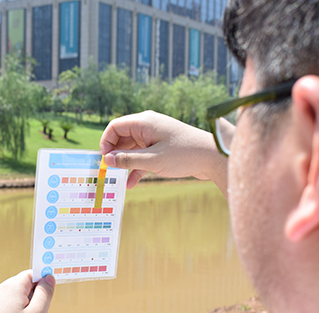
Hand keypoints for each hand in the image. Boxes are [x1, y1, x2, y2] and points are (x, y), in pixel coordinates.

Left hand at [0, 270, 55, 312]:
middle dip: (33, 298)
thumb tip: (48, 277)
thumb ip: (45, 293)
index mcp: (12, 287)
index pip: (31, 274)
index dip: (43, 282)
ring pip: (14, 298)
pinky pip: (5, 308)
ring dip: (23, 308)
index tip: (48, 297)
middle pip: (22, 286)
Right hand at [100, 111, 227, 192]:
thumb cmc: (184, 154)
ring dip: (125, 164)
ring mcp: (155, 137)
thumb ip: (128, 160)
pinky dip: (136, 168)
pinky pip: (143, 157)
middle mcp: (148, 127)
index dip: (106, 142)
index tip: (105, 160)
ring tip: (118, 180)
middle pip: (122, 138)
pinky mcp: (162, 148)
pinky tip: (131, 183)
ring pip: (132, 149)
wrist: (213, 156)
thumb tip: (107, 160)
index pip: (115, 126)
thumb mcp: (153, 160)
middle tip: (109, 172)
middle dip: (114, 155)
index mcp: (144, 122)